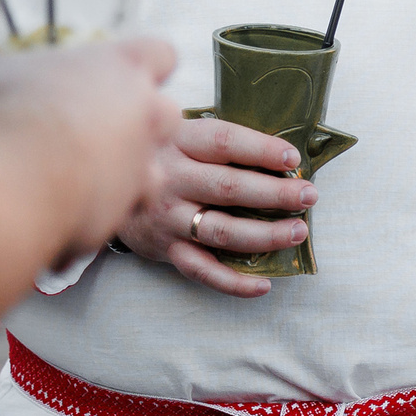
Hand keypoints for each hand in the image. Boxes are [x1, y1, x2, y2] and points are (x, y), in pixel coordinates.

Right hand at [0, 36, 183, 260]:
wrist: (5, 186)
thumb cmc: (3, 115)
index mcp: (123, 69)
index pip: (161, 54)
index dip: (140, 67)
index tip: (113, 79)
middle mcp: (145, 117)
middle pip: (168, 116)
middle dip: (139, 127)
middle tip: (93, 134)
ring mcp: (138, 172)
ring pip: (153, 177)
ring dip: (121, 182)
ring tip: (72, 182)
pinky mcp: (119, 219)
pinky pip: (106, 225)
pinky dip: (82, 225)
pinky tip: (46, 221)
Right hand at [115, 110, 317, 298]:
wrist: (107, 184)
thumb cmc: (165, 154)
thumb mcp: (183, 130)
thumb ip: (222, 138)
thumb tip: (283, 152)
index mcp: (180, 141)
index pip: (224, 141)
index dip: (260, 149)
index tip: (292, 157)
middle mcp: (172, 180)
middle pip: (228, 188)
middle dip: (274, 193)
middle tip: (308, 195)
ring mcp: (168, 218)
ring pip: (221, 231)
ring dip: (264, 235)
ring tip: (297, 232)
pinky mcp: (166, 249)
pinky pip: (202, 271)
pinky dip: (233, 282)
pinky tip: (263, 284)